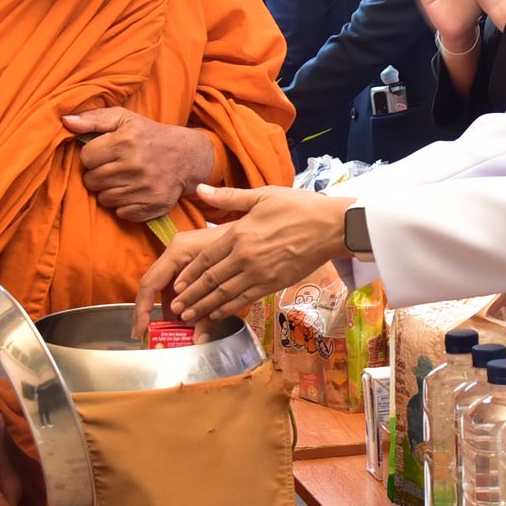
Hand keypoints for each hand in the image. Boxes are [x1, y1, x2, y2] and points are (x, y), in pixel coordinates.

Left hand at [65, 106, 215, 223]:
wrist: (187, 156)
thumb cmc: (148, 136)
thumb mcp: (123, 119)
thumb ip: (93, 118)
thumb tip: (64, 121)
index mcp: (125, 141)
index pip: (86, 158)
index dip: (92, 156)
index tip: (105, 153)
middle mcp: (135, 165)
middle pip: (92, 181)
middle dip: (98, 175)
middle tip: (113, 168)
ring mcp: (144, 188)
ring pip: (105, 199)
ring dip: (110, 191)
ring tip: (123, 179)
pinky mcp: (152, 205)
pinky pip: (121, 213)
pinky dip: (124, 205)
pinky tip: (133, 192)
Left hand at [133, 184, 347, 325]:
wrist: (330, 227)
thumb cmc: (298, 207)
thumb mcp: (262, 195)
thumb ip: (229, 197)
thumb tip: (199, 189)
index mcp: (239, 233)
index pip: (206, 258)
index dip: (189, 274)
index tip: (176, 285)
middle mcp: (245, 256)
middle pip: (211, 280)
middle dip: (191, 296)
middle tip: (174, 308)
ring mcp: (260, 273)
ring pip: (225, 294)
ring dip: (204, 307)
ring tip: (188, 316)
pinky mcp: (273, 284)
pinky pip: (244, 299)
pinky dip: (228, 309)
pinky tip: (216, 315)